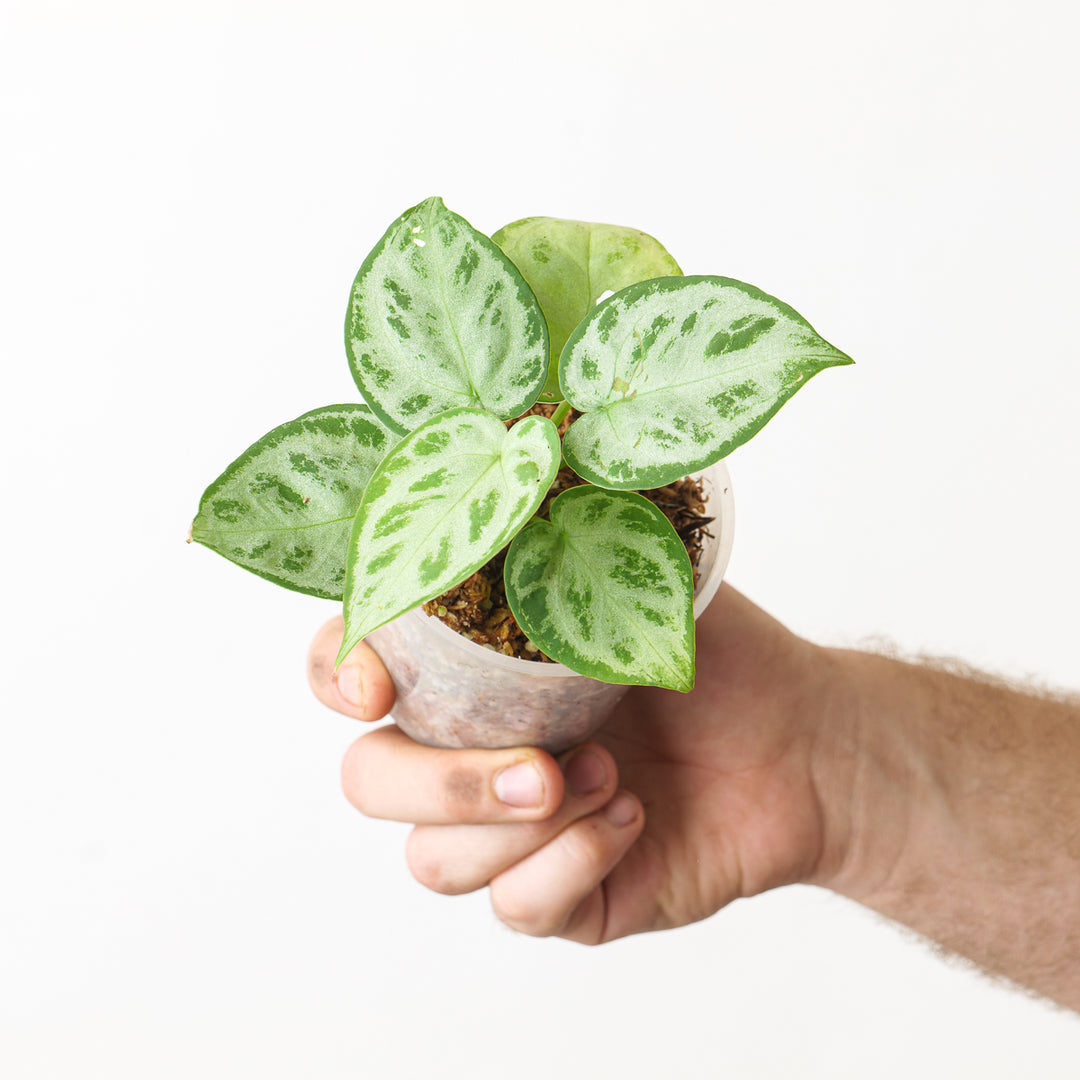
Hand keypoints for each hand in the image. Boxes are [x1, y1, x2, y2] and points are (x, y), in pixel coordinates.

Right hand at [308, 583, 843, 943]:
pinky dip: (574, 862)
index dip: (337, 677)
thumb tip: (505, 467)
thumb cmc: (718, 655)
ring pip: (433, 861)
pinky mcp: (562, 894)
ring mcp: (511, 828)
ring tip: (609, 777)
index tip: (375, 687)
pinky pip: (518, 907)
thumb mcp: (637, 571)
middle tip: (535, 768)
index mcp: (472, 669)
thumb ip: (564, 530)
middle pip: (372, 783)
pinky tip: (634, 816)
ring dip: (517, 825)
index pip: (349, 672)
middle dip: (436, 783)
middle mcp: (472, 748)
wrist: (803, 742)